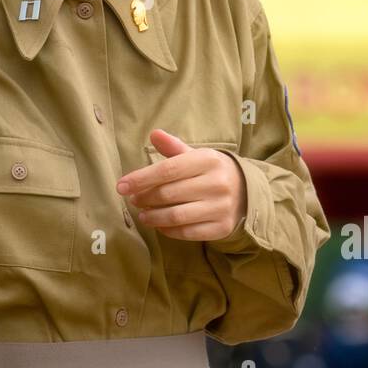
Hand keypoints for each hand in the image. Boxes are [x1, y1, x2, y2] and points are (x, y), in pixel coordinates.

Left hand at [116, 129, 246, 240]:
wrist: (246, 191)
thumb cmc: (211, 171)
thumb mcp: (196, 155)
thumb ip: (173, 147)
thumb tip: (154, 134)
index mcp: (208, 160)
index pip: (168, 170)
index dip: (141, 179)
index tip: (121, 186)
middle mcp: (217, 183)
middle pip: (169, 194)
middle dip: (145, 198)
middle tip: (133, 200)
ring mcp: (221, 207)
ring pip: (176, 216)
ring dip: (153, 217)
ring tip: (143, 214)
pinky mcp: (222, 227)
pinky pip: (188, 233)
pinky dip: (168, 231)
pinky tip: (159, 225)